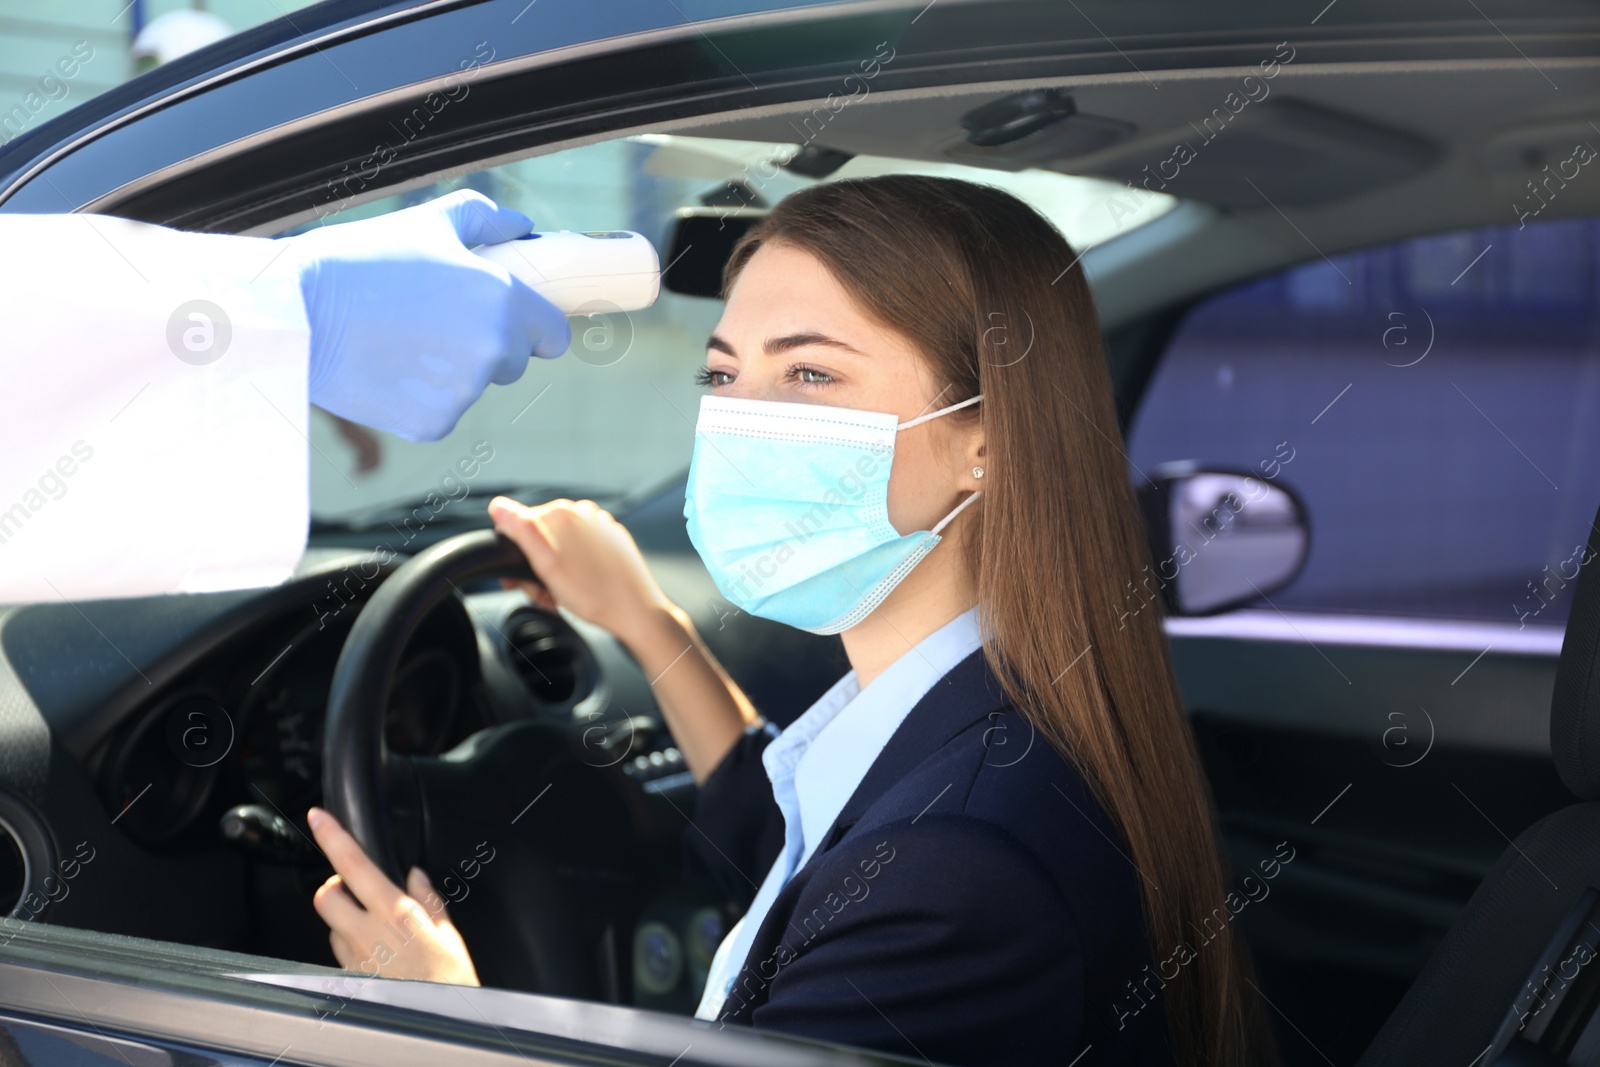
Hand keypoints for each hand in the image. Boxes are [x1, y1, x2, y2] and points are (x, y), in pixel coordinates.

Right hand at [286, 189, 571, 441]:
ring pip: (472, 387)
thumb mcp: (426, 223)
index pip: (554, 335)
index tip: (511, 323)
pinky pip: (440, 413)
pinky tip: (384, 369)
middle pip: (512, 362)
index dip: (535, 328)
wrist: (297, 313)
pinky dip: (418, 399)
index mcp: (504, 301)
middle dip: (485, 346)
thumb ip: (485, 220)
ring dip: (449, 372)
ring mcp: (464, 393)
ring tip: (398, 340)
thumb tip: (521, 227)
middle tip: (432, 322)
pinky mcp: (432, 424)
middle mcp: (493, 351)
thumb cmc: (359, 261)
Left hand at [306, 805, 479, 984]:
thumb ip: (428, 900)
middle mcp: (367, 934)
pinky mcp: (348, 979)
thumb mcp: (449, 934)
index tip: (318, 817)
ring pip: (331, 925)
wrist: (438, 1024)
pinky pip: (339, 953)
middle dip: (335, 886)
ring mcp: (352, 959)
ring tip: (375, 928)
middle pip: (325, 895)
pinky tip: (377, 954)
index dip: (332, 837)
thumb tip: (415, 876)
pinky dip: (351, 945)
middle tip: (355, 889)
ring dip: (345, 919)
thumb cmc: (449, 982)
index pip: (353, 865)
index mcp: (395, 913)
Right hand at [488, 496, 672, 646]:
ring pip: (559, 546)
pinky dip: (573, 569)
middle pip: (538, 537)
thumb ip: (521, 532)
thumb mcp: (547, 567)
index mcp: (561, 512)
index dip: (514, 555)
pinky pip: (581, 551)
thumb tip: (498, 508)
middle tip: (544, 594)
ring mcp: (598, 525)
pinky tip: (579, 590)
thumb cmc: (594, 595)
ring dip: (553, 572)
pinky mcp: (611, 540)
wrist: (637, 611)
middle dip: (534, 567)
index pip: (515, 525)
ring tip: (562, 596)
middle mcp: (581, 511)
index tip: (522, 579)